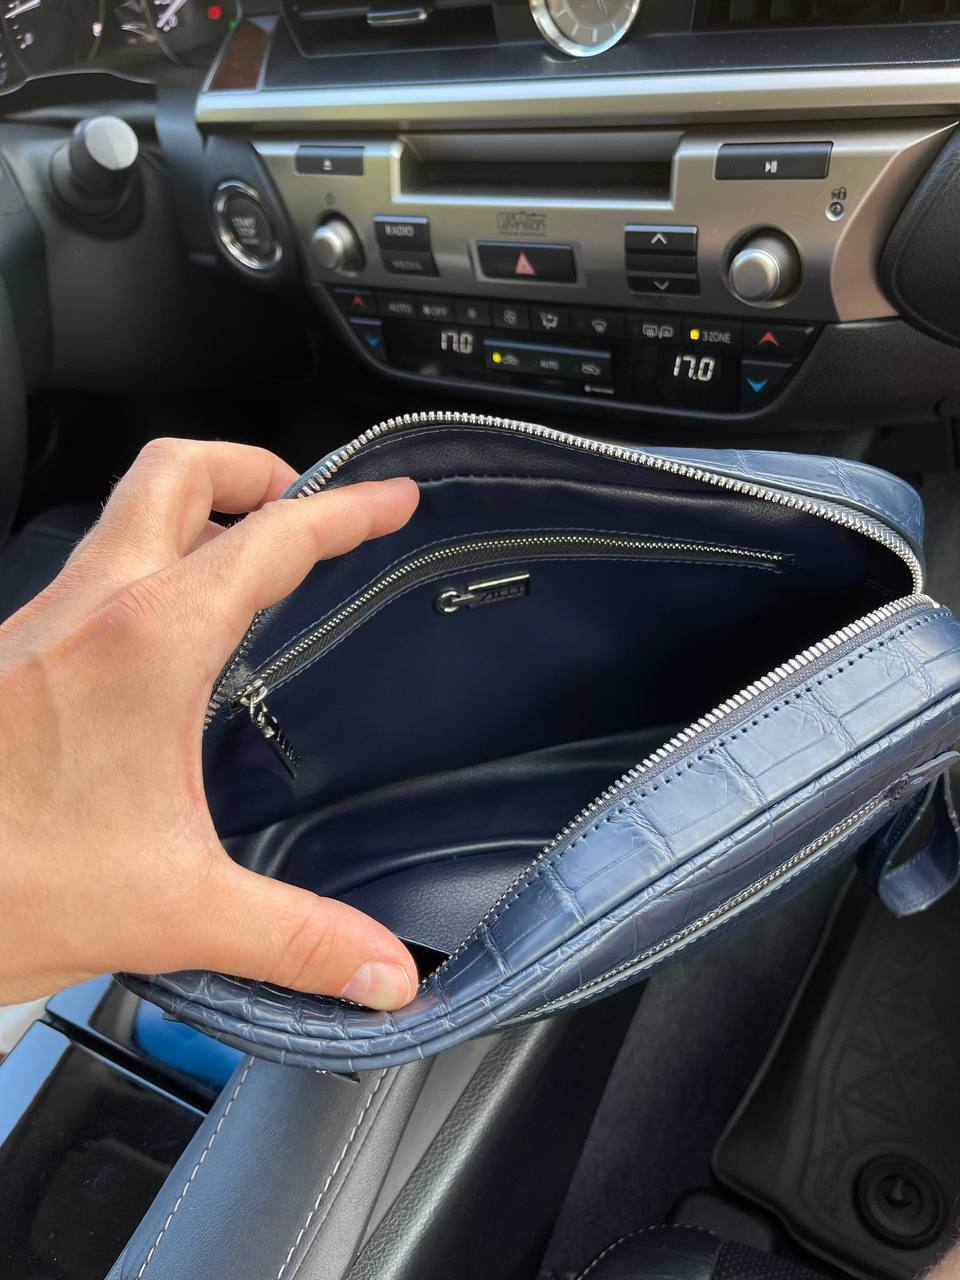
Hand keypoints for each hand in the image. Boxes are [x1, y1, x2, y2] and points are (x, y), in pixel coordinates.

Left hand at [0, 439, 420, 1010]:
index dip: (347, 510)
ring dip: (194, 515)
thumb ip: (297, 939)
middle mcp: (90, 610)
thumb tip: (384, 971)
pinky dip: (145, 571)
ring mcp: (41, 626)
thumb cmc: (0, 884)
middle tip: (304, 502)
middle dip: (252, 468)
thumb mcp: (174, 910)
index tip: (390, 498)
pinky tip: (163, 643)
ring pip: (123, 516)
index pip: (272, 538)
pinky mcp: (10, 658)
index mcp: (149, 640)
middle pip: (176, 473)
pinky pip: (90, 576)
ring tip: (245, 558)